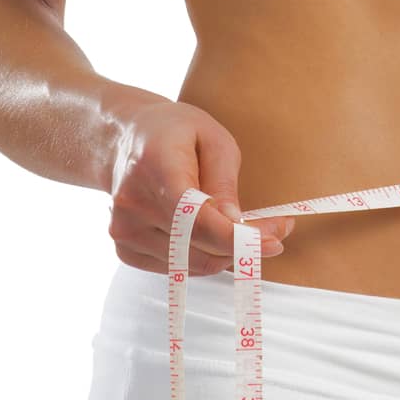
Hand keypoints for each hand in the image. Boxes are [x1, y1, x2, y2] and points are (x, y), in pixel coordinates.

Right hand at [106, 95, 295, 273]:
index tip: (274, 241)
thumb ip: (224, 183)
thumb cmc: (175, 132)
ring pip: (192, 264)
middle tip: (277, 229)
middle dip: (246, 245)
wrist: (122, 138)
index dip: (238, 239)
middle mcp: (133, 205)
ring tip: (245, 227)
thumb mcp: (213, 140)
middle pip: (198, 247)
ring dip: (227, 253)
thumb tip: (236, 225)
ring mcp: (124, 232)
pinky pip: (178, 267)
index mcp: (155, 168)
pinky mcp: (126, 249)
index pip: (196, 221)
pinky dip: (203, 255)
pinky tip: (210, 230)